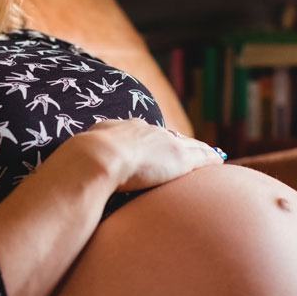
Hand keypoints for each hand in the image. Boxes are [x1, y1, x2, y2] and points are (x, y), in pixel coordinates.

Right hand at [78, 118, 224, 191]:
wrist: (96, 159)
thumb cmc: (82, 163)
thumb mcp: (82, 154)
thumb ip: (86, 158)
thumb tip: (75, 167)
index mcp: (123, 128)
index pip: (144, 133)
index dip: (153, 139)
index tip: (159, 143)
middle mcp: (147, 131)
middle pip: (169, 136)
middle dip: (180, 142)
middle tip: (189, 147)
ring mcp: (164, 143)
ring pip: (188, 144)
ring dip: (200, 150)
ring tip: (213, 153)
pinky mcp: (179, 159)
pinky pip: (201, 157)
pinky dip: (211, 158)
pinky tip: (220, 161)